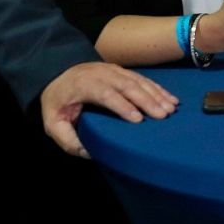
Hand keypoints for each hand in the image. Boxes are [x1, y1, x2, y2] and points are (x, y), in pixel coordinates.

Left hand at [39, 62, 177, 157]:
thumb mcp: (52, 123)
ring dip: (156, 94)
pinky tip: (170, 98)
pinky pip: (143, 79)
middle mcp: (102, 74)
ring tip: (171, 108)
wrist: (56, 73)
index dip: (123, 106)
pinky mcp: (122, 71)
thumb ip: (67, 139)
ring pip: (138, 81)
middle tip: (163, 115)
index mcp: (84, 85)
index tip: (138, 120)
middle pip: (127, 86)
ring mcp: (113, 70)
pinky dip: (158, 88)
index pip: (106, 94)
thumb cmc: (57, 101)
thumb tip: (89, 152)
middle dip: (147, 100)